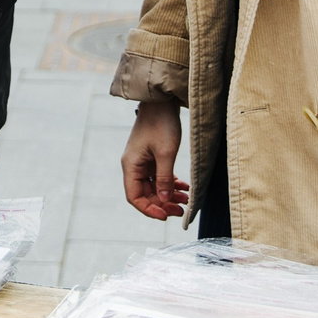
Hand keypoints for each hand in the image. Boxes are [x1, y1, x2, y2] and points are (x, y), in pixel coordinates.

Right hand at [122, 99, 188, 219]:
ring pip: (154, 187)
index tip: (166, 216)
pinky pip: (159, 177)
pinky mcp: (151, 157)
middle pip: (145, 194)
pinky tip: (184, 188)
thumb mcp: (166, 153)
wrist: (161, 101)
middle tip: (181, 210)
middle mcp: (134, 166)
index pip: (134, 197)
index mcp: (131, 166)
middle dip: (163, 204)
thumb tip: (164, 201)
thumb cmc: (161, 123)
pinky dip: (171, 184)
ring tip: (186, 200)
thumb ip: (165, 179)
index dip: (149, 209)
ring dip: (169, 195)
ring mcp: (143, 162)